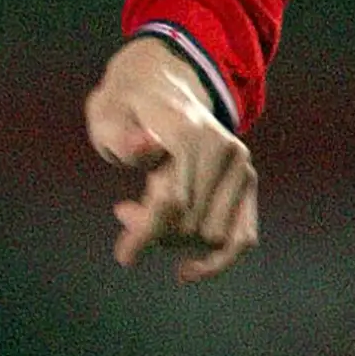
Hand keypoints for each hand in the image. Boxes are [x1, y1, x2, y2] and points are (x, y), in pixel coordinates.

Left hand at [84, 35, 257, 283]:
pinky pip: (243, 235)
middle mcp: (224, 149)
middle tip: (125, 211)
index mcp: (188, 134)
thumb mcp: (107, 114)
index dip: (145, 233)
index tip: (123, 257)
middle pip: (189, 224)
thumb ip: (120, 136)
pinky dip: (218, 260)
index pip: (172, 201)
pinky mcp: (247, 181)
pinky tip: (188, 270)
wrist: (163, 85)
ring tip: (144, 210)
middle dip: (152, 231)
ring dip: (174, 238)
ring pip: (210, 236)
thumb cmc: (125, 106)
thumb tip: (145, 148)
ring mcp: (241, 165)